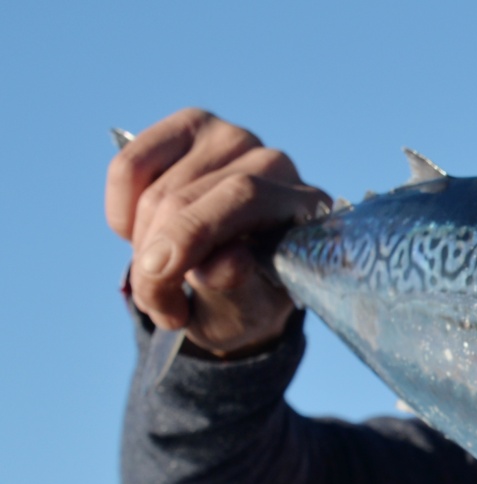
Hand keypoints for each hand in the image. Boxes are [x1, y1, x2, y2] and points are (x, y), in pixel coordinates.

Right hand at [106, 108, 329, 355]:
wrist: (232, 283)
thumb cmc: (243, 299)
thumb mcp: (242, 314)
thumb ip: (234, 290)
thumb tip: (228, 262)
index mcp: (305, 206)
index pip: (243, 196)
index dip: (191, 233)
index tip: (161, 280)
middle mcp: (274, 163)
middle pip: (188, 196)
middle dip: (155, 257)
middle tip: (155, 301)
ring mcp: (232, 139)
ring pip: (154, 191)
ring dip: (140, 245)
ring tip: (156, 278)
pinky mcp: (190, 126)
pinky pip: (129, 167)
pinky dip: (121, 212)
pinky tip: (141, 236)